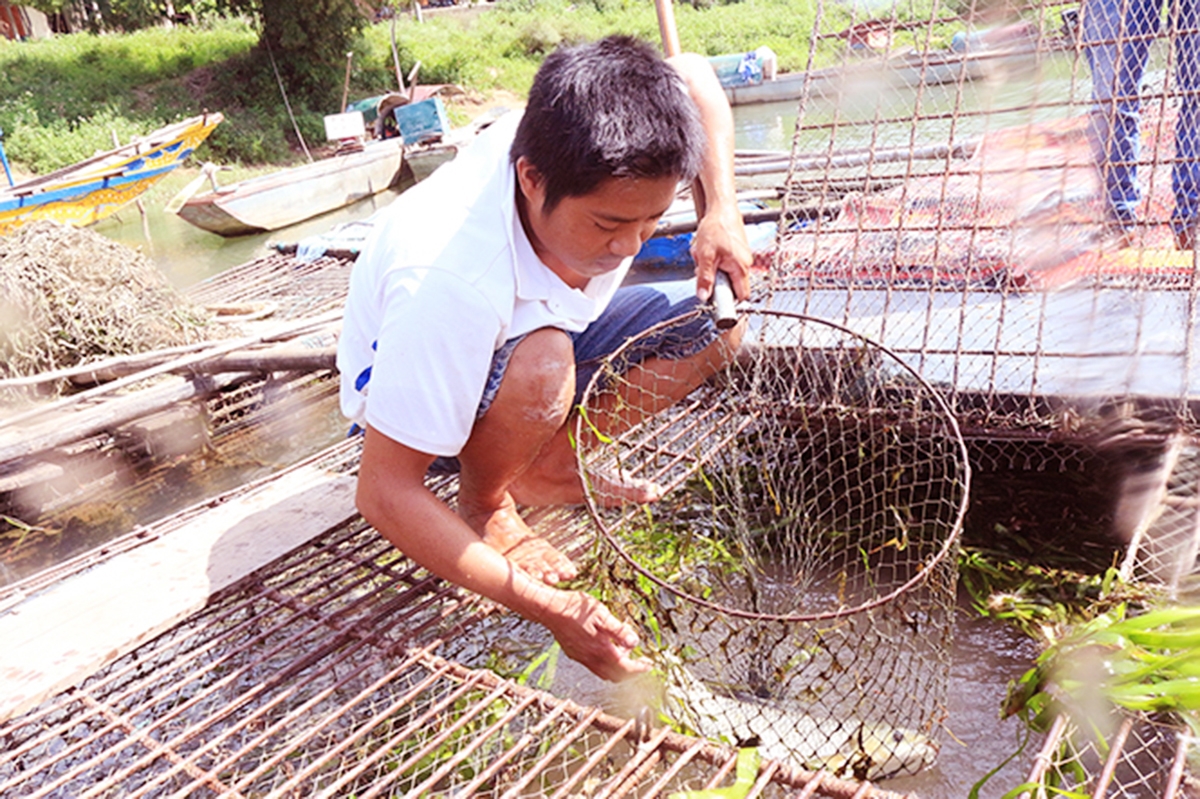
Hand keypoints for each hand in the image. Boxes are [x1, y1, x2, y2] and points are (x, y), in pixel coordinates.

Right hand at [535, 588, 650, 681]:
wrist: (550, 609)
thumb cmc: (575, 609)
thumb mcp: (602, 615)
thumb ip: (619, 630)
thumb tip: (635, 642)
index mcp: (601, 650)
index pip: (625, 668)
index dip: (639, 668)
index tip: (648, 665)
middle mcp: (591, 658)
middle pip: (616, 676)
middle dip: (630, 672)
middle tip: (639, 662)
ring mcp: (581, 657)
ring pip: (604, 673)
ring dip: (617, 667)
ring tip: (623, 651)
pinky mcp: (574, 654)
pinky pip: (593, 666)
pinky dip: (604, 663)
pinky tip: (605, 648)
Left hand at [691, 202, 751, 302]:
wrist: (721, 207)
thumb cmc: (716, 227)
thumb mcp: (705, 256)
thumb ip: (704, 278)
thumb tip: (703, 296)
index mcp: (741, 267)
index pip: (741, 296)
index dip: (728, 301)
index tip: (715, 299)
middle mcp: (745, 264)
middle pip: (729, 284)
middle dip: (714, 279)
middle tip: (703, 268)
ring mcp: (742, 257)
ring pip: (725, 273)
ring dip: (711, 267)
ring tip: (705, 254)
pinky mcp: (737, 251)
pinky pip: (724, 263)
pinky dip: (714, 259)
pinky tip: (708, 250)